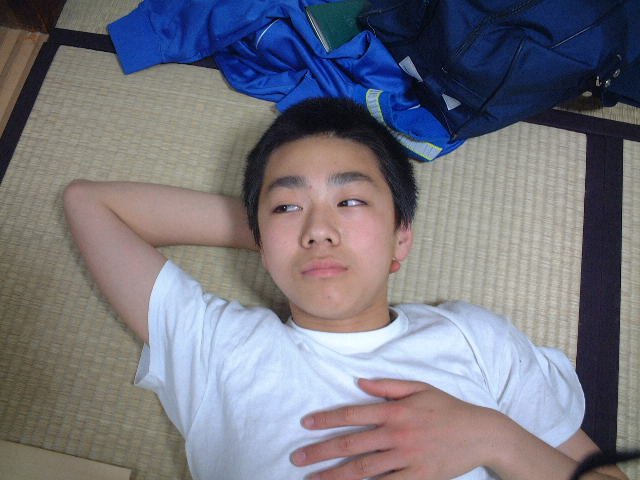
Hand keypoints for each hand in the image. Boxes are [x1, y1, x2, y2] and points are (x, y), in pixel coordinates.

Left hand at [291, 378, 496, 479]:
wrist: (481, 433)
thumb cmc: (447, 408)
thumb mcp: (420, 388)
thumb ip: (388, 386)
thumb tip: (358, 383)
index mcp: (395, 410)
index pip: (353, 413)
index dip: (327, 418)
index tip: (306, 423)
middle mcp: (397, 434)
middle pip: (352, 444)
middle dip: (321, 451)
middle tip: (297, 457)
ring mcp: (408, 457)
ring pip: (364, 469)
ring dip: (335, 476)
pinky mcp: (419, 477)